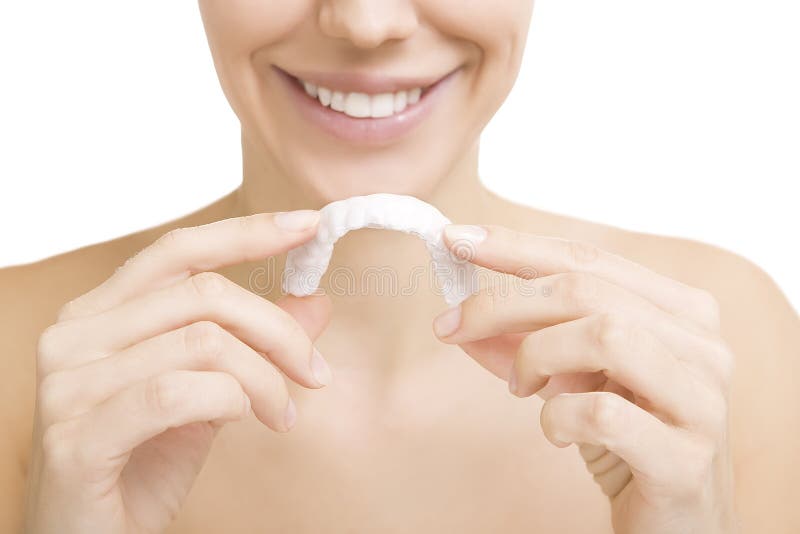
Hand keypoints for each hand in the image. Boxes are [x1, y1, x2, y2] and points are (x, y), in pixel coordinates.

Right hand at [24, 210, 332, 533]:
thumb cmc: (142, 464)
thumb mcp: (209, 393)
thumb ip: (253, 345)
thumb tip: (317, 300)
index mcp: (100, 314)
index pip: (179, 251)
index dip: (247, 233)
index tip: (308, 225)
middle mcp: (75, 336)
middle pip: (205, 295)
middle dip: (279, 331)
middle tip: (315, 373)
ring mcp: (70, 385)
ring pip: (203, 343)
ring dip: (265, 379)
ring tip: (283, 414)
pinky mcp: (78, 436)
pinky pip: (178, 393)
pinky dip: (231, 400)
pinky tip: (247, 421)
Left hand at [433, 224, 737, 533]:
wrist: (677, 522)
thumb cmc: (625, 438)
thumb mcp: (571, 378)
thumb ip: (522, 344)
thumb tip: (457, 320)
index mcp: (680, 311)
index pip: (588, 259)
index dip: (516, 246)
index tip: (455, 240)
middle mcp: (702, 344)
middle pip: (587, 291)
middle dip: (502, 302)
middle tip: (452, 325)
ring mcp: (701, 399)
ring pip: (605, 335)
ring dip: (537, 356)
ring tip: (521, 388)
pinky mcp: (686, 457)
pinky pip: (604, 414)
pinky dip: (558, 416)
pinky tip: (556, 430)